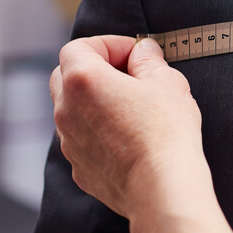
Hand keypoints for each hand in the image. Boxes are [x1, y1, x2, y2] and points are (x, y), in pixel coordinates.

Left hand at [50, 36, 232, 232]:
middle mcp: (66, 110)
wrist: (162, 187)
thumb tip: (143, 52)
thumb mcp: (168, 82)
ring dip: (95, 103)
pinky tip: (129, 140)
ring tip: (132, 110)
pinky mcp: (79, 169)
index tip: (135, 54)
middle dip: (94, 70)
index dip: (108, 45)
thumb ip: (149, 61)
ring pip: (71, 111)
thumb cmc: (166, 132)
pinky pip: (82, 141)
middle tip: (129, 76)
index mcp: (83, 80)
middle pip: (65, 76)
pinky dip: (99, 134)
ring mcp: (69, 142)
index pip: (79, 47)